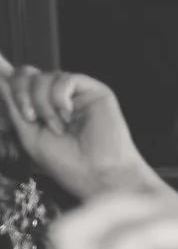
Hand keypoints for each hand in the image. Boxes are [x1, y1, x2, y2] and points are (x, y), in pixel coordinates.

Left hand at [0, 57, 151, 201]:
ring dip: (44, 104)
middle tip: (30, 118)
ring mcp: (76, 94)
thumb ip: (13, 106)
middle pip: (26, 74)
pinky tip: (68, 115)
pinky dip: (60, 97)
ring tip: (58, 128)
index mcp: (40, 108)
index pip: (18, 82)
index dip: (5, 75)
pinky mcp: (94, 91)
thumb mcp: (27, 135)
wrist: (97, 174)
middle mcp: (57, 98)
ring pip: (44, 77)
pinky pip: (65, 79)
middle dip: (21, 93)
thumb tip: (0, 79)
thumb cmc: (65, 163)